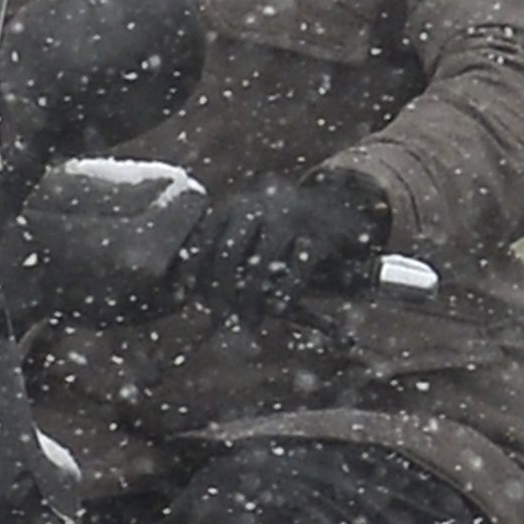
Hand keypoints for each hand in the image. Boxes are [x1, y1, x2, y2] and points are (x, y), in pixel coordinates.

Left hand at [180, 170, 390, 322]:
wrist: (341, 203)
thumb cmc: (284, 224)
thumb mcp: (252, 223)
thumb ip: (225, 247)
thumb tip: (187, 287)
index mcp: (237, 204)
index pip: (205, 238)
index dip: (192, 270)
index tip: (183, 295)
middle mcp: (260, 207)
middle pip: (229, 254)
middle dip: (222, 291)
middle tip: (220, 316)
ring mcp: (291, 220)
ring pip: (261, 266)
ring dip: (252, 299)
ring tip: (249, 320)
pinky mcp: (319, 236)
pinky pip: (297, 271)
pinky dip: (286, 295)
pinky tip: (279, 310)